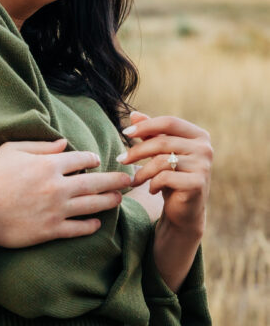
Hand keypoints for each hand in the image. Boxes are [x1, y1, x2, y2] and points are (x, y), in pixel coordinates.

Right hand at [0, 139, 132, 247]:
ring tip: (119, 199)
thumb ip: (40, 146)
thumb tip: (63, 143)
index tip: (98, 160)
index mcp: (49, 164)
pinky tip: (97, 223)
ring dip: (109, 201)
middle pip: (96, 182)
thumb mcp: (11, 150)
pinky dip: (91, 226)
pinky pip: (78, 229)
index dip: (93, 158)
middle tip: (129, 179)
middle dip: (115, 180)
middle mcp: (58, 186)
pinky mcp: (50, 230)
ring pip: (92, 205)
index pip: (81, 159)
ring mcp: (56, 210)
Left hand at [117, 111, 212, 291]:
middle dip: (137, 151)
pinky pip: (166, 177)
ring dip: (142, 171)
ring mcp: (204, 166)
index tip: (125, 133)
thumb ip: (150, 134)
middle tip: (120, 159)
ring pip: (162, 161)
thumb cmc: (172, 177)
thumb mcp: (161, 154)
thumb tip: (134, 114)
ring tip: (134, 180)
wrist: (185, 210)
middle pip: (162, 142)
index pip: (169, 122)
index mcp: (199, 135)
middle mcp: (205, 148)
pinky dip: (153, 184)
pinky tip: (152, 190)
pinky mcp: (197, 183)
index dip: (145, 126)